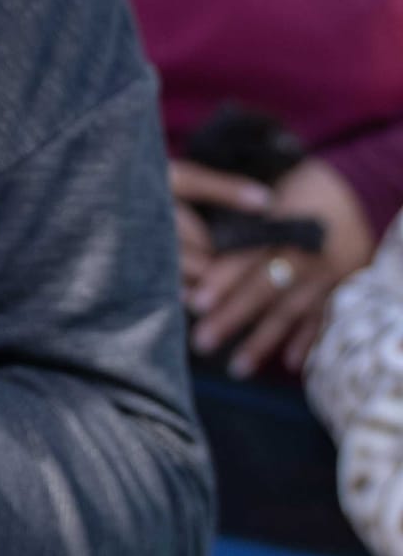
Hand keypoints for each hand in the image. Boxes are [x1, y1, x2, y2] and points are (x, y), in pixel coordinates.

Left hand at [184, 155, 375, 379]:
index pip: (247, 257)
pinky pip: (324, 317)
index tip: (194, 303)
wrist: (362, 188)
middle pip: (263, 288)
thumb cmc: (304, 189)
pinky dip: (308, 341)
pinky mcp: (344, 285)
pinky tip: (288, 362)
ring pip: (290, 311)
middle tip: (200, 341)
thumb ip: (242, 224)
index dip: (220, 279)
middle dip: (232, 316)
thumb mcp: (272, 198)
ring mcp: (327, 274)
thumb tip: (201, 254)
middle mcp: (305, 253)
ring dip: (262, 340)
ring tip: (236, 367)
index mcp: (283, 227)